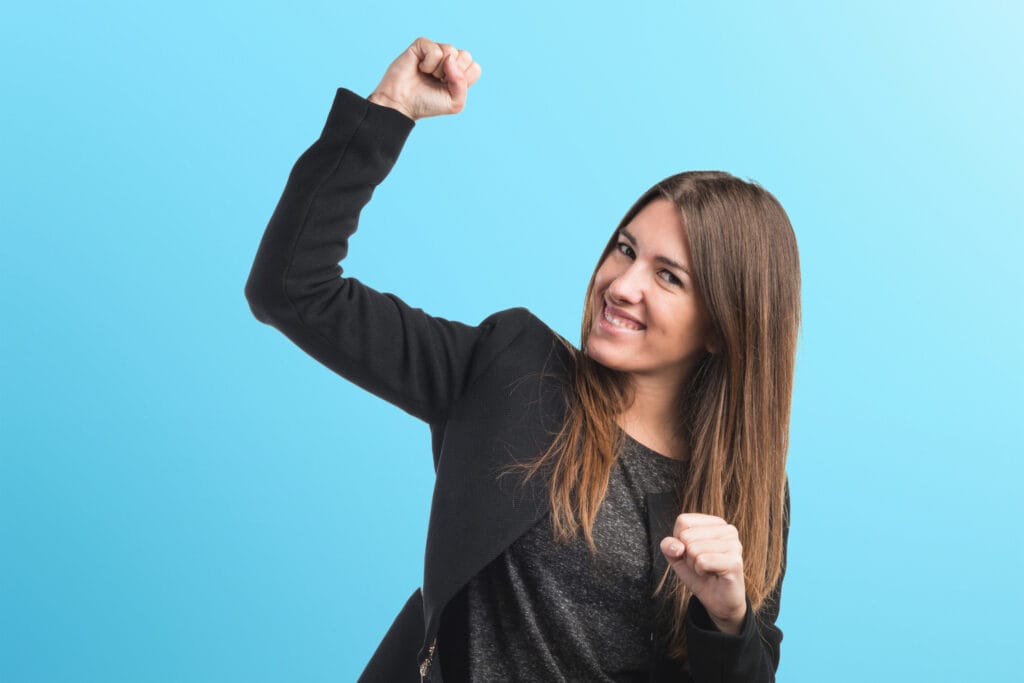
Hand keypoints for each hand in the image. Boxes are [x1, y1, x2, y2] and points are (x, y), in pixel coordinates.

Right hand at [368, 36, 481, 120]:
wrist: (401, 103)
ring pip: (451, 51)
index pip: (474, 68)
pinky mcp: (421, 45)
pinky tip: (420, 68)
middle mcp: (448, 60)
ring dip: (439, 70)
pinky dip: (428, 63)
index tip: (448, 89)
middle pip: (465, 56)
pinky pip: (435, 49)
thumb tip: (450, 57)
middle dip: (453, 73)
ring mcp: (435, 51)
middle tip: (437, 82)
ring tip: (427, 75)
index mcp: (458, 73)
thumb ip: (462, 83)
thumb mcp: (454, 102)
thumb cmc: (427, 104)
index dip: (463, 81)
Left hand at [659, 513, 746, 634]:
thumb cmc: (700, 574)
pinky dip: (701, 571)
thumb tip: (676, 546)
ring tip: (707, 569)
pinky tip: (712, 574)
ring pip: (693, 549)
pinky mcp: (734, 561)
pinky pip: (702, 561)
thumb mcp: (677, 557)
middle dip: (687, 555)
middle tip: (701, 564)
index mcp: (715, 523)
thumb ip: (669, 545)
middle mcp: (727, 530)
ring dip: (694, 564)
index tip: (692, 552)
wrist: (718, 601)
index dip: (679, 540)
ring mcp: (734, 544)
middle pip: (687, 535)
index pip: (683, 521)